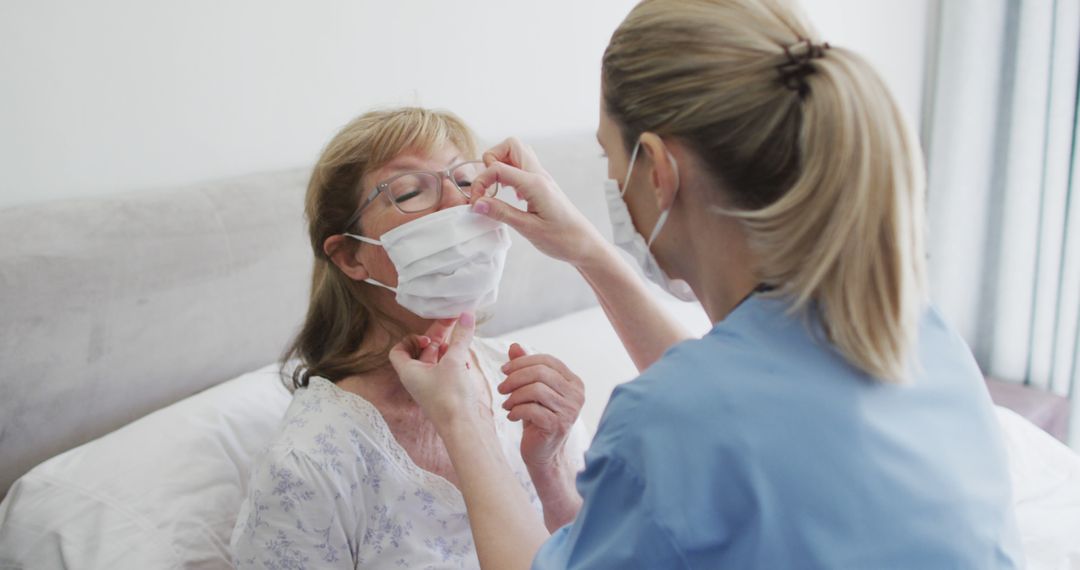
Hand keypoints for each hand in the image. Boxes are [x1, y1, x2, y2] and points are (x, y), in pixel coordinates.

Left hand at [389, 313, 490, 429]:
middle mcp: (419, 379)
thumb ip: (461, 337)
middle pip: (423, 351)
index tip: (428, 337)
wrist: (464, 428)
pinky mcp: (447, 391)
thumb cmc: (450, 399)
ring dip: (449, 349)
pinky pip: (448, 370)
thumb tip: (466, 315)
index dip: (411, 339)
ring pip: (437, 360)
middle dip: (438, 337)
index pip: (399, 351)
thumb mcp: (455, 362)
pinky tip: (468, 361)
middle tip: (454, 322)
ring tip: (462, 341)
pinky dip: (456, 362)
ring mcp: (433, 386)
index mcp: (410, 372)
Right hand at [469, 137, 607, 266]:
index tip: (476, 202)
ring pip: (516, 154)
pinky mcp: (542, 185)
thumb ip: (501, 213)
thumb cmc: (562, 239)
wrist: (584, 244)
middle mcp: (539, 175)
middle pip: (510, 145)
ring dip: (500, 166)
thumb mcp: (528, 229)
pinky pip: (522, 168)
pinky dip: (509, 174)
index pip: (498, 167)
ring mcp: (541, 178)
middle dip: (491, 160)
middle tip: (487, 186)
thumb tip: (477, 203)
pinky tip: (508, 194)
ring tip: (496, 190)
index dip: (481, 182)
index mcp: (535, 184)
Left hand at [498, 343, 584, 468]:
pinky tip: (511, 415)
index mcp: (574, 382)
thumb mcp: (531, 390)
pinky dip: (516, 410)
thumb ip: (525, 368)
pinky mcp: (558, 426)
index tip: (504, 370)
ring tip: (506, 404)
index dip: (523, 362)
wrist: (543, 453)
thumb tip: (514, 346)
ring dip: (515, 396)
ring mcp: (569, 411)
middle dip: (515, 378)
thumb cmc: (537, 419)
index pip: (547, 361)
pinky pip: (532, 409)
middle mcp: (576, 394)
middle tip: (501, 388)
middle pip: (541, 373)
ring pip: (536, 390)